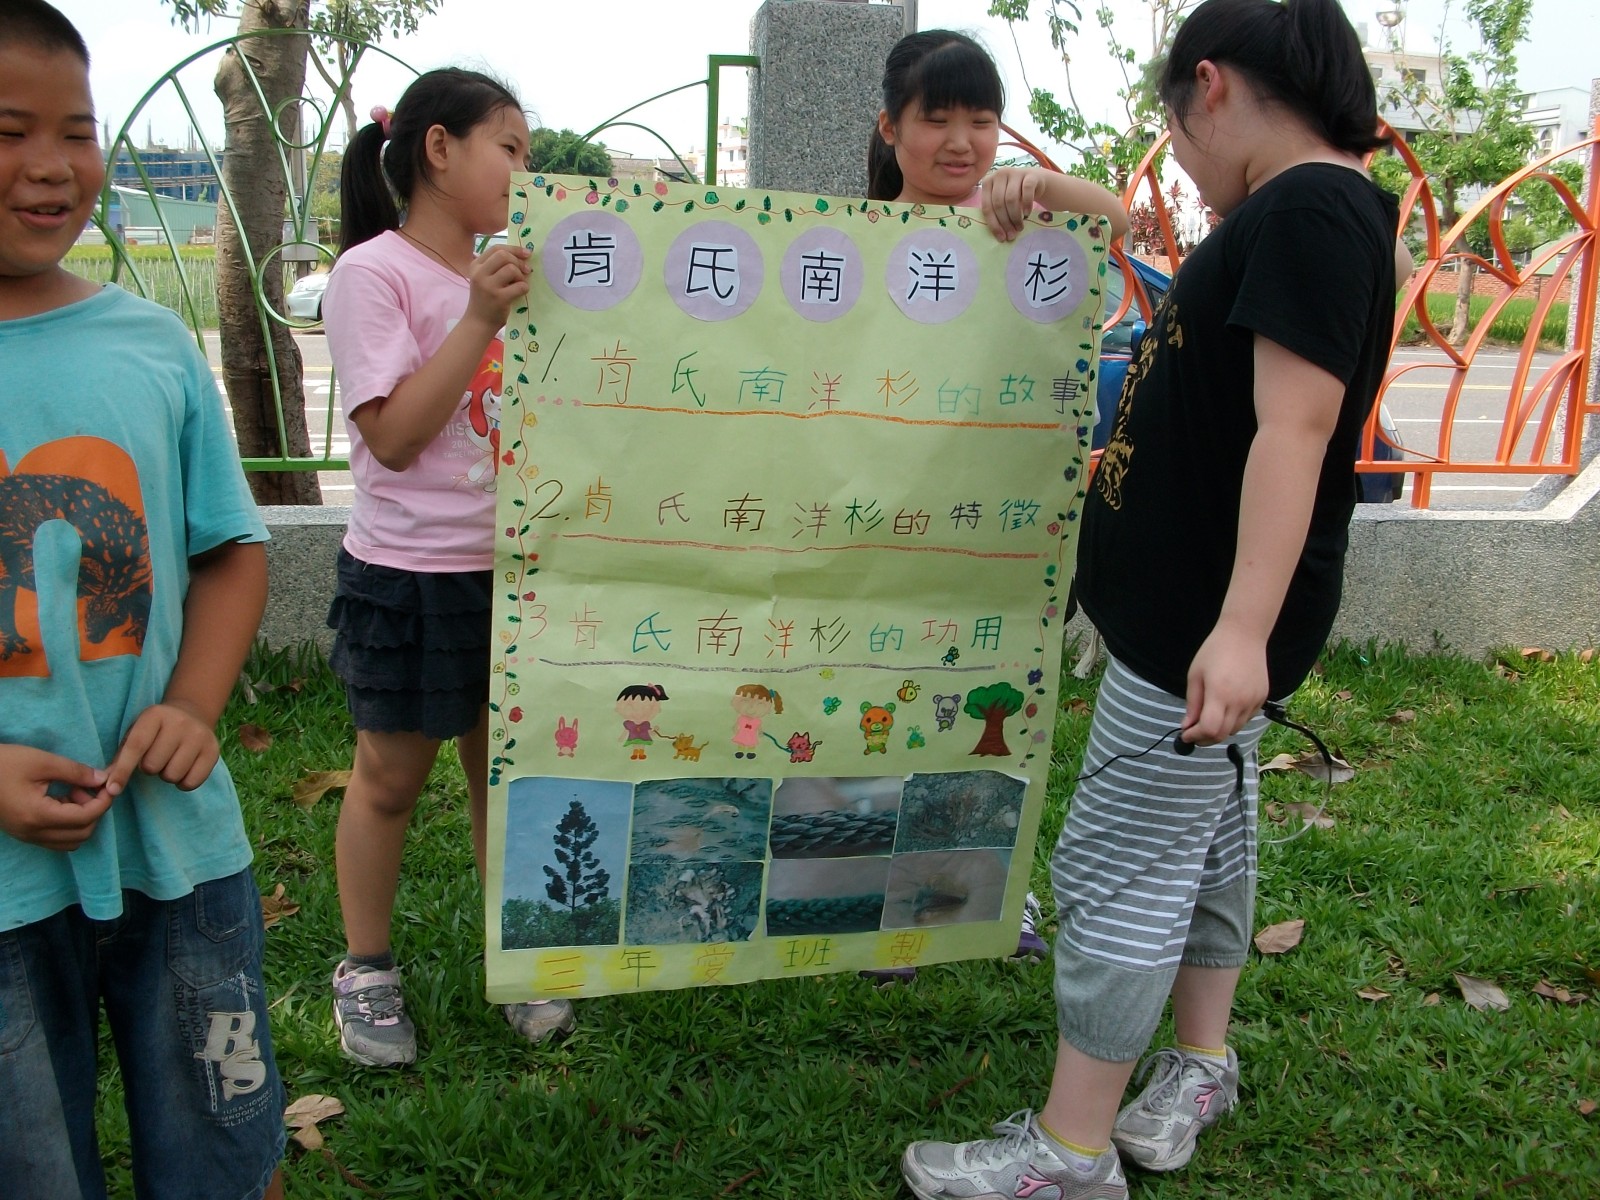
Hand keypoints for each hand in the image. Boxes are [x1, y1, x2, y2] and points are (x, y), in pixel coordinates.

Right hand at [0, 744, 113, 850]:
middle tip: (88, 787)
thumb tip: (102, 779)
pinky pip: (55, 839)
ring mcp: (26, 836)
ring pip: (69, 841)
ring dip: (82, 820)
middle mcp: (33, 832)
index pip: (85, 818)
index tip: (107, 784)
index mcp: (38, 816)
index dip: (103, 802)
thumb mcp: (42, 761)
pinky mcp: (23, 833)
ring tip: (73, 792)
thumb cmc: (3, 763)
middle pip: (81, 834)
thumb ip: (75, 772)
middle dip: (94, 811)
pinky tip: (61, 800)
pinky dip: (67, 824)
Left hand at [104, 701, 220, 795]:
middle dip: (149, 768)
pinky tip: (183, 769)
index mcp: (155, 715)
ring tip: (169, 762)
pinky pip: (191, 782)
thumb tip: (108, 786)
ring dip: (166, 775)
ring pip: (172, 775)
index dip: (122, 770)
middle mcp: (180, 722)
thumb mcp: (136, 733)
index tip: (112, 790)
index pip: (136, 746)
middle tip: (155, 759)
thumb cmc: (156, 730)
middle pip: (153, 765)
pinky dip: (183, 783)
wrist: (192, 714)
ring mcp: (199, 735)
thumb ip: (121, 758)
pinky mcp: (214, 750)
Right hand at [465, 242, 532, 328]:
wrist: (479, 322)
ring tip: (520, 284)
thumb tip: (524, 255)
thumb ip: (498, 266)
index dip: (514, 249)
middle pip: (503, 255)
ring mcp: (488, 286)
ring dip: (521, 276)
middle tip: (525, 271)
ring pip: (511, 269)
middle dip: (518, 261)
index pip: (496, 248)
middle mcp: (479, 274)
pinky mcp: (498, 298)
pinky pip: (519, 286)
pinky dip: (524, 288)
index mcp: (476, 265)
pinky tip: (521, 293)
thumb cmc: (487, 299)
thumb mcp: (486, 279)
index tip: (527, 254)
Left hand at [979, 167, 1043, 242]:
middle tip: (1012, 235)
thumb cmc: (1016, 194)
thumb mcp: (1002, 200)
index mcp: (987, 182)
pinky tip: (1027, 214)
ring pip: (1011, 199)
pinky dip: (1027, 205)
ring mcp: (1014, 172)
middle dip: (1005, 222)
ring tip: (1019, 227)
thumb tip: (999, 235)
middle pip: (998, 203)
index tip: (1001, 238)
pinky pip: (1027, 191)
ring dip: (1015, 217)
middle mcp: (999, 174)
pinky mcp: (1030, 175)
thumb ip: (997, 212)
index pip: (987, 206)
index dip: (993, 224)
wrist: (1036, 181)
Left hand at [1181, 622, 1268, 746]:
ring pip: (1236, 729)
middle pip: (1223, 734)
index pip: (1209, 729)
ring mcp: (1254, 701)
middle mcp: (1240, 701)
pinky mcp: (1262, 698)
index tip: (1185, 735)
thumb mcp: (1195, 675)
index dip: (1195, 737)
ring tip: (1208, 721)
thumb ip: (1192, 704)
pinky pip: (1246, 718)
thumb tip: (1187, 726)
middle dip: (1205, 738)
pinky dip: (1233, 721)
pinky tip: (1225, 709)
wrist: (1245, 635)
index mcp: (1220, 694)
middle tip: (1194, 734)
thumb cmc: (1215, 651)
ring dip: (1220, 731)